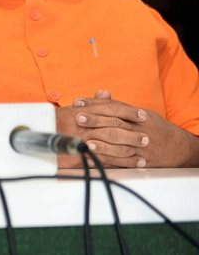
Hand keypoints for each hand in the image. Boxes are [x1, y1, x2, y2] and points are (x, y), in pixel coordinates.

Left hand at [57, 89, 198, 167]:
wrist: (177, 147)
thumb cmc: (151, 126)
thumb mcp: (138, 112)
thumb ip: (117, 104)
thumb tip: (99, 93)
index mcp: (136, 114)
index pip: (113, 106)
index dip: (94, 104)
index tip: (77, 103)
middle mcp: (138, 128)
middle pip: (115, 122)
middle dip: (96, 120)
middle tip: (78, 118)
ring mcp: (140, 145)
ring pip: (120, 143)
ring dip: (102, 143)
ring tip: (85, 142)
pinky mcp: (142, 159)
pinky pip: (124, 161)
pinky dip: (110, 160)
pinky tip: (97, 159)